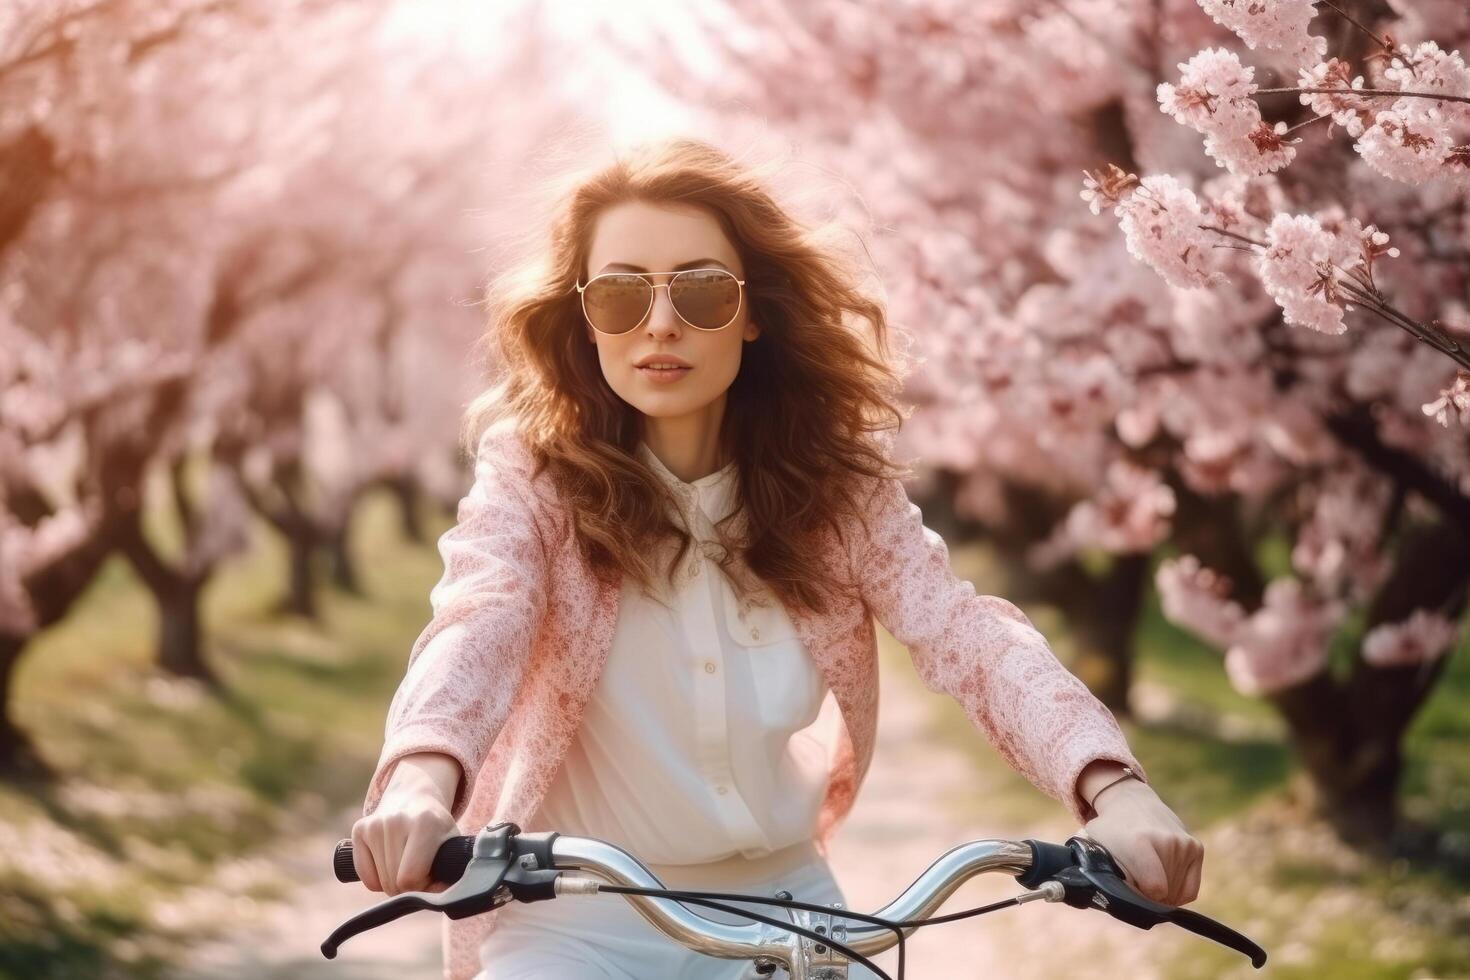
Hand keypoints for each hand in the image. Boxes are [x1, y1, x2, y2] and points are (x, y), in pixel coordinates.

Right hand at [351, 790, 459, 895]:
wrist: (414, 797)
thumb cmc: (436, 829)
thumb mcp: (452, 844)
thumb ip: (449, 872)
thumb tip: (437, 897)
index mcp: (425, 823)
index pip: (410, 878)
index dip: (422, 887)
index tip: (431, 877)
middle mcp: (396, 820)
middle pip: (393, 881)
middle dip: (408, 887)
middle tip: (419, 871)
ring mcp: (374, 824)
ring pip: (379, 882)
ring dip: (394, 882)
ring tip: (405, 864)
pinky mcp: (359, 829)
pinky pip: (365, 877)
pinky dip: (377, 879)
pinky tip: (389, 862)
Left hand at [1080, 778, 1202, 906]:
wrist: (1130, 800)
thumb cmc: (1110, 830)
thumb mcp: (1096, 848)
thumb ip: (1098, 874)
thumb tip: (1098, 899)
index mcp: (1140, 842)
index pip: (1154, 890)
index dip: (1140, 897)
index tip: (1129, 889)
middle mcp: (1167, 842)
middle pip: (1164, 894)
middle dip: (1148, 895)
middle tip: (1134, 879)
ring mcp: (1184, 844)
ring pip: (1177, 894)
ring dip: (1162, 893)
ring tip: (1145, 873)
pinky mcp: (1196, 847)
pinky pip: (1190, 889)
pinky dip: (1177, 892)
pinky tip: (1162, 878)